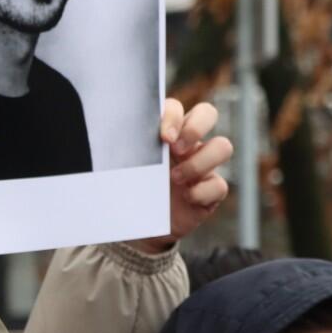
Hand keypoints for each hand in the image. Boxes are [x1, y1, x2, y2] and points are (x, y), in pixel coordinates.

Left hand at [134, 98, 232, 253]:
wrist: (138, 224)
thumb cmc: (131, 188)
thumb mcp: (124, 167)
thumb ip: (121, 148)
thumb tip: (107, 134)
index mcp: (165, 132)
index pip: (176, 107)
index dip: (173, 116)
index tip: (163, 137)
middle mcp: (188, 143)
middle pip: (208, 113)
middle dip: (195, 128)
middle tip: (176, 150)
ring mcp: (203, 166)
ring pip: (223, 146)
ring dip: (199, 162)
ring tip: (176, 178)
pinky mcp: (211, 192)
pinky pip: (220, 185)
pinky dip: (202, 192)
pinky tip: (185, 199)